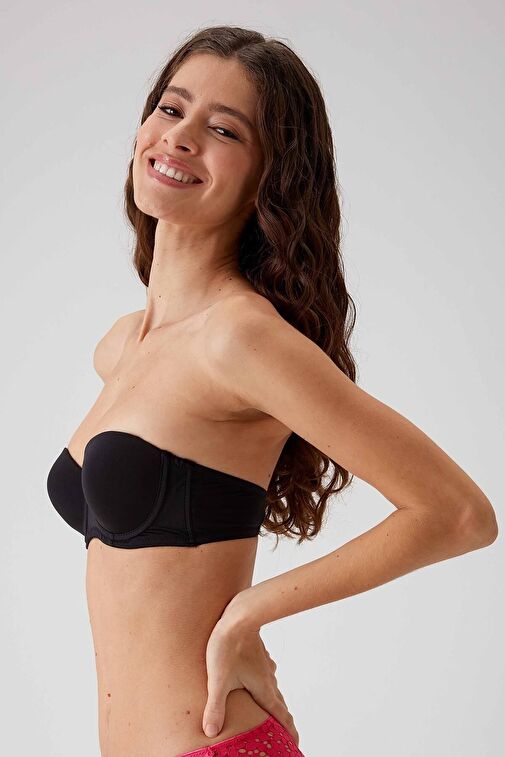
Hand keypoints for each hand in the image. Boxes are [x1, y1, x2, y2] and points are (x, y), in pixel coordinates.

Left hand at [202, 615, 299, 746]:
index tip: (295, 744)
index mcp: (263, 689)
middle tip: (283, 732)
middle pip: (278, 703)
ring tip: (268, 709)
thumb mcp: (218, 680)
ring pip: (271, 686)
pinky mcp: (257, 652)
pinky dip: (263, 681)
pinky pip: (264, 672)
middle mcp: (268, 678)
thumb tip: (211, 732)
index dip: (289, 732)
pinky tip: (257, 677)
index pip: (281, 716)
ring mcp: (264, 664)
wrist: (237, 615)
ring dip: (272, 699)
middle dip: (280, 719)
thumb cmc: (228, 647)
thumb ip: (215, 707)